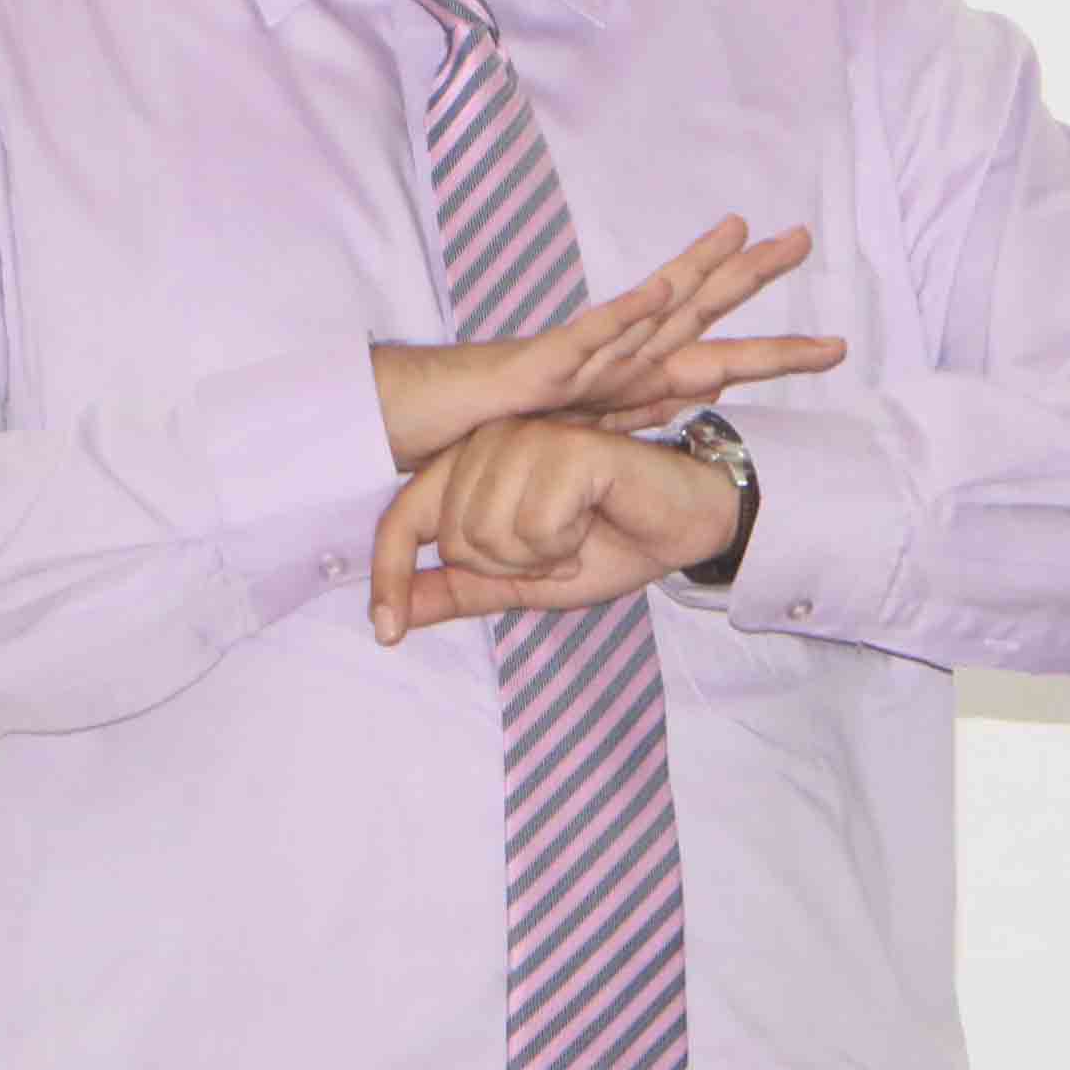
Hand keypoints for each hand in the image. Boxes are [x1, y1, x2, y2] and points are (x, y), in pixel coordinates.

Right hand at [367, 216, 840, 469]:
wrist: (414, 428)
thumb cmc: (487, 432)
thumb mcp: (584, 437)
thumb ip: (641, 414)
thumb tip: (708, 394)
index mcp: (629, 383)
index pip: (712, 362)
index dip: (771, 355)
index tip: (833, 346)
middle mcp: (611, 360)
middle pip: (692, 313)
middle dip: (748, 277)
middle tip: (804, 238)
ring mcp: (576, 357)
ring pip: (646, 308)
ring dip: (694, 270)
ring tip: (743, 233)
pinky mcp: (537, 368)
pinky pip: (585, 338)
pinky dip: (622, 315)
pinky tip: (658, 290)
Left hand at [369, 418, 738, 642]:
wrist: (684, 525)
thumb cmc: (607, 541)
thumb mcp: (520, 581)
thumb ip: (457, 590)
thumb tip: (390, 620)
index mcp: (470, 463)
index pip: (404, 520)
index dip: (391, 578)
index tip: (386, 632)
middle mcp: (491, 440)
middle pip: (455, 540)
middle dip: (510, 570)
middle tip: (556, 553)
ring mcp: (528, 437)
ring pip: (491, 535)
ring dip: (542, 559)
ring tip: (577, 534)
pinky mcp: (567, 448)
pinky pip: (537, 527)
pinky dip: (568, 545)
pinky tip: (595, 519)